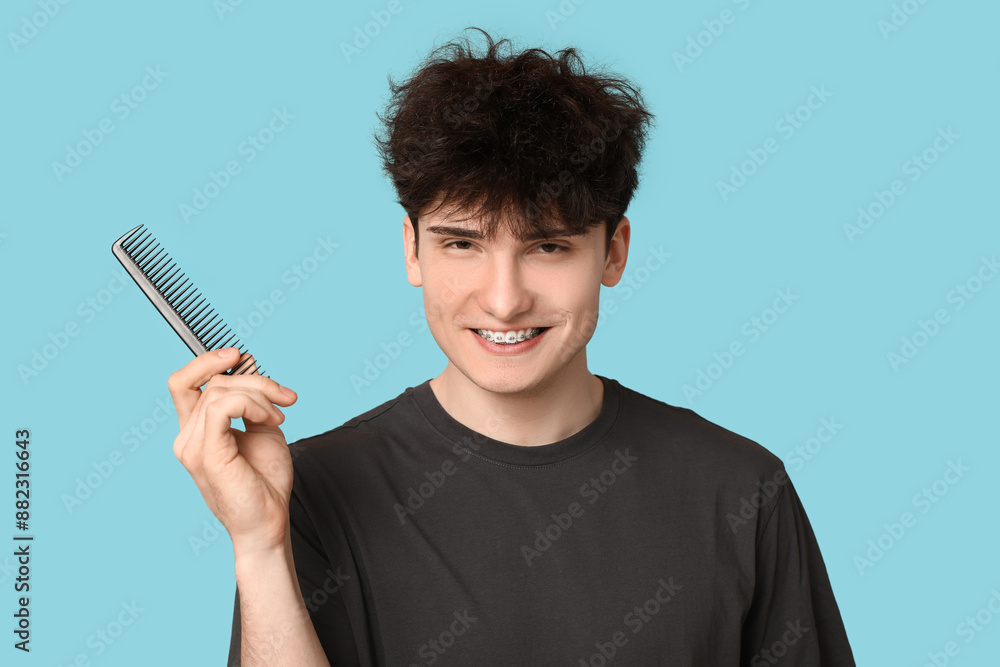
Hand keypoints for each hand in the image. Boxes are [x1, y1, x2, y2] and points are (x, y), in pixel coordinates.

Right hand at [168, 348, 298, 556]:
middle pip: (211, 381)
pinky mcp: (206, 454)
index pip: (184, 382)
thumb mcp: (262, 431)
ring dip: (260, 394)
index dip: (207, 361)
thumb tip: (251, 372)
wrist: (268, 522)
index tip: (240, 355)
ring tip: (280, 415)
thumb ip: (252, 403)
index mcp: (195, 431)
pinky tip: (270, 419)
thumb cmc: (264, 483)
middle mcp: (187, 437)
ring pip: (220, 390)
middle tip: (284, 396)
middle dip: (255, 380)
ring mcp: (192, 446)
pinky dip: (252, 404)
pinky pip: (222, 406)